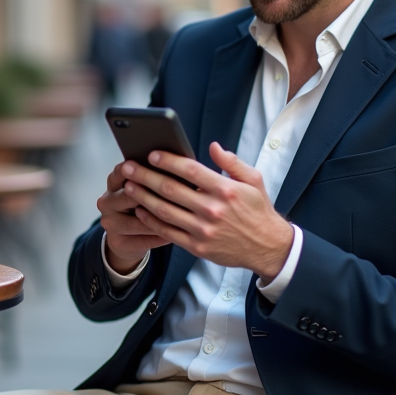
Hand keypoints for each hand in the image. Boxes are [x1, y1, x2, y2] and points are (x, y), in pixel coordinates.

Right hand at [97, 162, 168, 274]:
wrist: (127, 236)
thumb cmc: (141, 206)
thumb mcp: (141, 189)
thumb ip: (152, 179)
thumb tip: (177, 171)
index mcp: (113, 183)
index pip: (121, 172)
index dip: (139, 170)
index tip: (159, 168)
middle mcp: (106, 201)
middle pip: (128, 197)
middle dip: (153, 196)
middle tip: (177, 195)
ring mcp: (110, 223)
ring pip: (138, 222)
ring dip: (161, 221)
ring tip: (182, 218)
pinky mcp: (117, 242)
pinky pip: (143, 240)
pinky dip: (161, 237)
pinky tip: (176, 234)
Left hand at [121, 142, 292, 281]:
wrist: (268, 248)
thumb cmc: (259, 211)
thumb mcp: (253, 181)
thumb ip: (232, 162)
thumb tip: (213, 146)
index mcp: (225, 189)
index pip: (190, 170)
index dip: (167, 161)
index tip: (151, 154)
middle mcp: (212, 209)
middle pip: (170, 189)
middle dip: (145, 176)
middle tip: (128, 166)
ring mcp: (203, 230)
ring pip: (164, 210)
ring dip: (142, 197)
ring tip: (127, 186)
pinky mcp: (197, 246)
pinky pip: (168, 232)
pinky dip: (151, 220)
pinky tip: (140, 210)